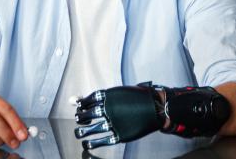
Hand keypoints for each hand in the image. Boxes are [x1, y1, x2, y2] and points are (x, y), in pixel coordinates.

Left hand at [74, 82, 229, 149]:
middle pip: (86, 115)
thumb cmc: (139, 97)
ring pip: (91, 128)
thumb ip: (105, 96)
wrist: (158, 107)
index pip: (86, 101)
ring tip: (79, 133)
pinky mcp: (119, 133)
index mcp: (108, 95)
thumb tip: (87, 98)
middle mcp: (108, 108)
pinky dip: (92, 142)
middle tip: (78, 121)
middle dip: (80, 118)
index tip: (78, 109)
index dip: (80, 106)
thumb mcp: (121, 91)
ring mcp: (113, 121)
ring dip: (82, 131)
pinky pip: (101, 139)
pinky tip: (88, 144)